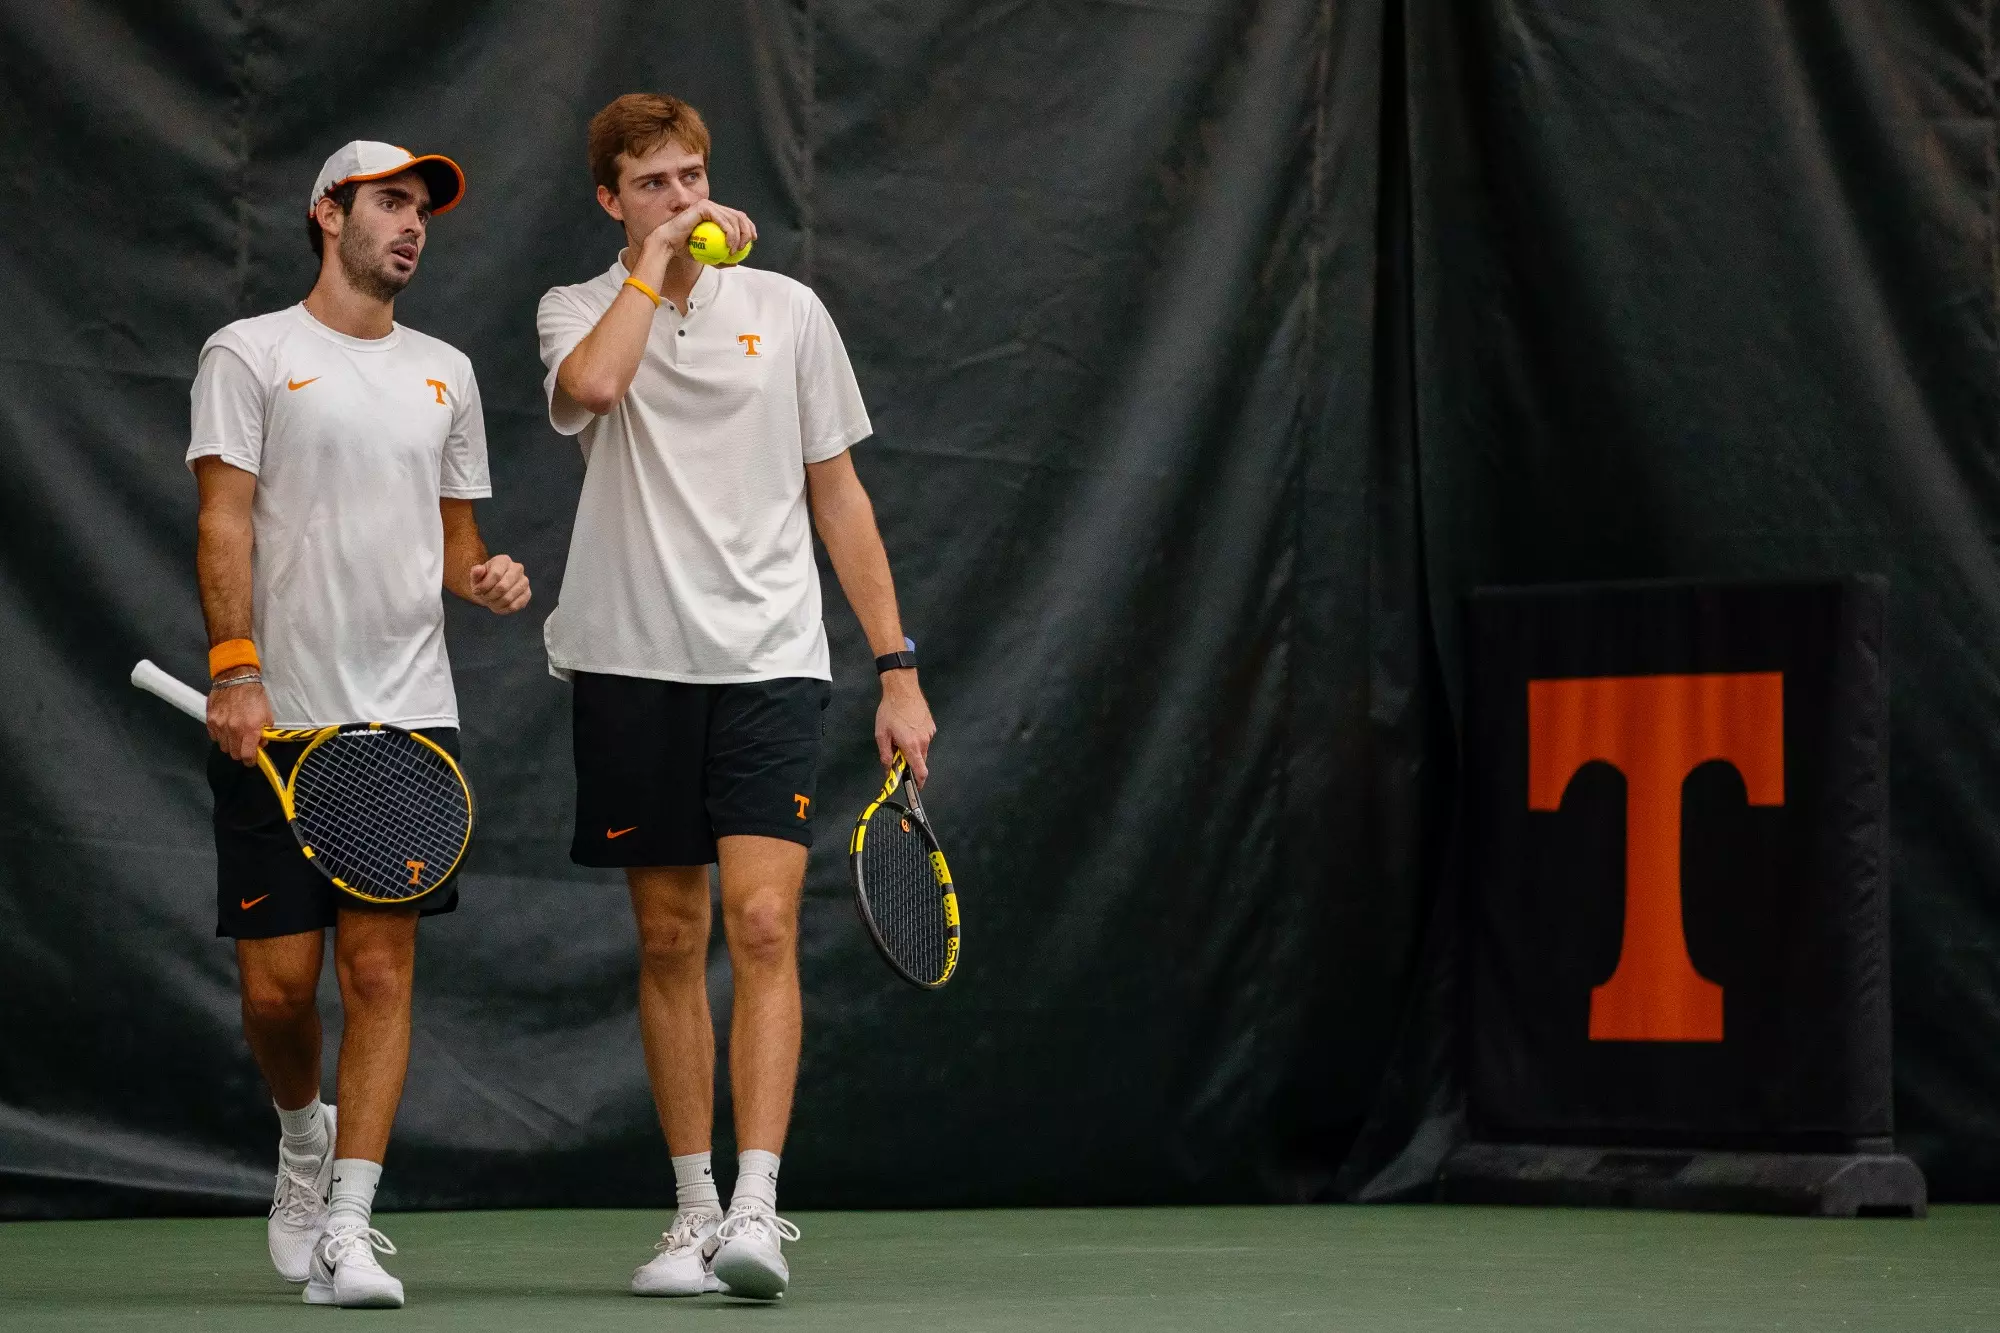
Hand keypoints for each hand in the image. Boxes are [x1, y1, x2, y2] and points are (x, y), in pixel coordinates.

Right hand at [207, 673, 271, 766]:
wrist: (236, 678)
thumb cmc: (255, 696)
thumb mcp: (267, 714)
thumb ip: (264, 732)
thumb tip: (260, 745)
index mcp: (250, 729)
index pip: (247, 755)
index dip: (250, 761)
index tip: (252, 760)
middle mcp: (233, 730)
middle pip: (234, 754)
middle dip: (240, 753)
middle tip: (244, 746)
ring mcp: (219, 726)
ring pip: (223, 747)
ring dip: (230, 744)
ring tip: (235, 735)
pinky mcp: (210, 720)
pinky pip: (214, 737)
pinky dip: (220, 736)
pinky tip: (226, 729)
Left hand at [468, 555, 530, 613]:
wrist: (493, 588)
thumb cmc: (484, 581)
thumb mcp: (476, 576)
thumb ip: (475, 572)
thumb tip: (478, 569)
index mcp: (504, 560)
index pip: (496, 574)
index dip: (484, 586)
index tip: (476, 591)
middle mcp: (517, 568)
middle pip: (503, 587)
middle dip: (490, 596)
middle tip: (484, 598)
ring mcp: (524, 581)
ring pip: (508, 598)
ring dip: (495, 603)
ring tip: (490, 602)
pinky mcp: (527, 594)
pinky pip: (515, 606)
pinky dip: (503, 609)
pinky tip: (499, 605)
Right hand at [637, 199, 757, 274]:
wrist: (669, 243)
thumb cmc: (684, 249)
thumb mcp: (707, 256)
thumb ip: (721, 258)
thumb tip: (736, 262)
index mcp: (715, 214)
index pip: (737, 217)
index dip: (749, 227)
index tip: (752, 240)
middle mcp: (713, 207)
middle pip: (739, 216)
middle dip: (747, 231)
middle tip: (746, 246)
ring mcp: (708, 205)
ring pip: (733, 218)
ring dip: (738, 236)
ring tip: (735, 250)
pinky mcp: (704, 207)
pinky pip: (722, 220)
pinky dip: (729, 233)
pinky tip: (730, 244)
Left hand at [876, 672, 936, 785]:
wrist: (902, 689)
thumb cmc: (890, 711)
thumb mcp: (881, 735)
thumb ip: (885, 755)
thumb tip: (888, 771)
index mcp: (911, 746)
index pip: (921, 771)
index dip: (919, 782)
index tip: (915, 787)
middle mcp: (923, 741)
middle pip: (920, 760)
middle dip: (910, 761)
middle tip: (897, 751)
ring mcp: (929, 733)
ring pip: (922, 749)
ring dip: (913, 748)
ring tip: (901, 733)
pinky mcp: (931, 726)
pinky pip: (924, 738)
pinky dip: (917, 738)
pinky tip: (908, 726)